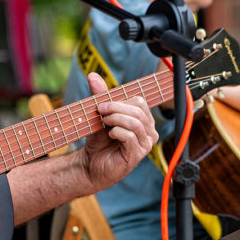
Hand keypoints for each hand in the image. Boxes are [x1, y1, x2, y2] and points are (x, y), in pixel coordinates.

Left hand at [76, 73, 158, 189]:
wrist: (90, 164)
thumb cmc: (99, 140)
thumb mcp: (99, 115)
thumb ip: (99, 95)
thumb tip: (93, 75)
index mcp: (143, 120)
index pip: (139, 102)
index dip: (120, 100)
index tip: (102, 104)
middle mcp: (148, 131)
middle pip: (139, 110)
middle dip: (117, 108)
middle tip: (101, 111)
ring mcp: (145, 144)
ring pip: (136, 123)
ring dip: (116, 119)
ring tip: (104, 122)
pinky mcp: (137, 155)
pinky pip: (131, 136)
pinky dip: (117, 131)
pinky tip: (109, 134)